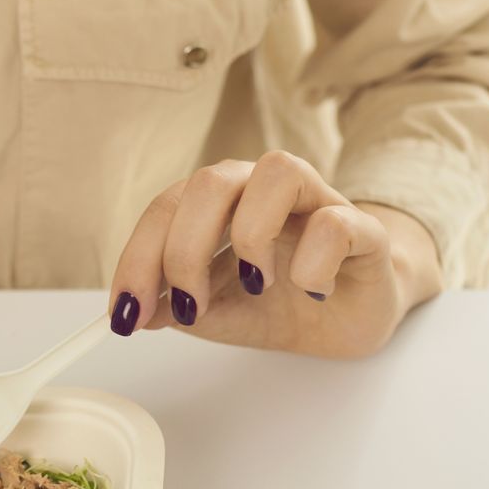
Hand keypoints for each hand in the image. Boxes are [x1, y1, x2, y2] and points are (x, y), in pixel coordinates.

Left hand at [106, 151, 442, 359]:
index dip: (139, 258)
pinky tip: (310, 290)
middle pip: (212, 182)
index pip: (167, 208)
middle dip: (186, 250)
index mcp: (222, 201)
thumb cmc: (284, 304)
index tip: (125, 313)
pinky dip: (313, 263)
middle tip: (188, 308)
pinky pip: (336, 222)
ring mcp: (316, 201)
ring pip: (277, 171)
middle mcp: (264, 188)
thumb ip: (178, 307)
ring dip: (252, 235)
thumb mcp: (219, 314)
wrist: (353, 316)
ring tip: (256, 285)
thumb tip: (134, 311)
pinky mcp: (362, 229)